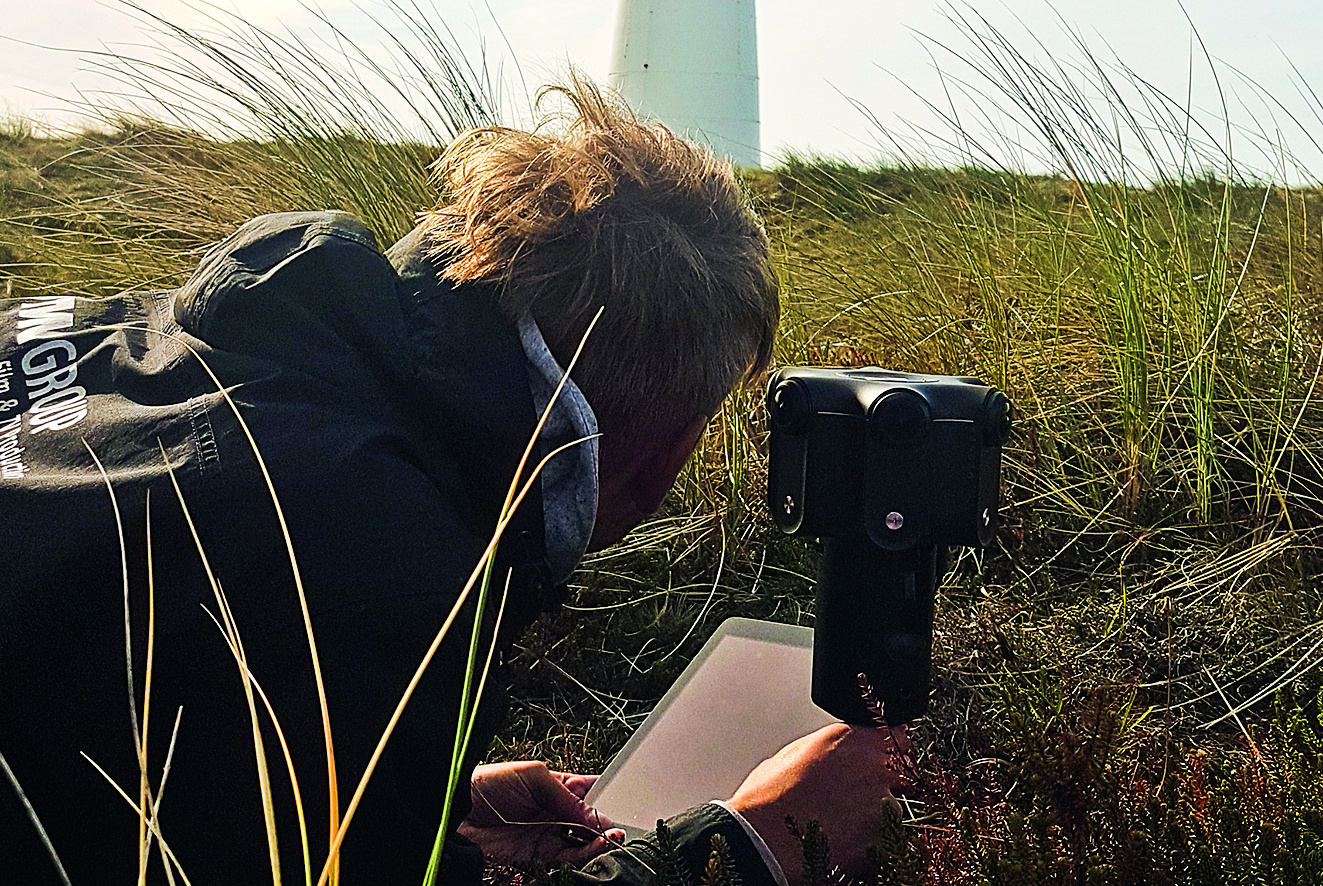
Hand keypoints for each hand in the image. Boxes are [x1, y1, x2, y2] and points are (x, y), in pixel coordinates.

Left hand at [459, 761, 625, 865]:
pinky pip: (568, 856)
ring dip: (599, 839)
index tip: (622, 800)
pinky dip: (585, 854)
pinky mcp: (539, 853)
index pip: (588, 790)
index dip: (605, 795)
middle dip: (605, 821)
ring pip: (583, 839)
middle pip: (589, 818)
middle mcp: (554, 809)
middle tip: (615, 826)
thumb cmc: (489, 783)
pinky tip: (596, 846)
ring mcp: (548, 832)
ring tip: (611, 837)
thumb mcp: (532, 775)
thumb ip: (564, 794)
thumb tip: (590, 814)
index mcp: (556, 784)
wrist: (457, 812)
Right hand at [724, 723, 910, 883]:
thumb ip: (827, 751)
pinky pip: (891, 841)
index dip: (887, 754)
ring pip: (894, 810)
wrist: (762, 841)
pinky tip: (844, 845)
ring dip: (877, 818)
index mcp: (849, 739)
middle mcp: (873, 766)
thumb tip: (836, 756)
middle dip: (886, 786)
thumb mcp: (791, 756)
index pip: (895, 738)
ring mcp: (882, 803)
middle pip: (901, 774)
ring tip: (841, 828)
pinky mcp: (884, 838)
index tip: (881, 764)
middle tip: (856, 802)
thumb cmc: (767, 800)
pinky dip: (874, 845)